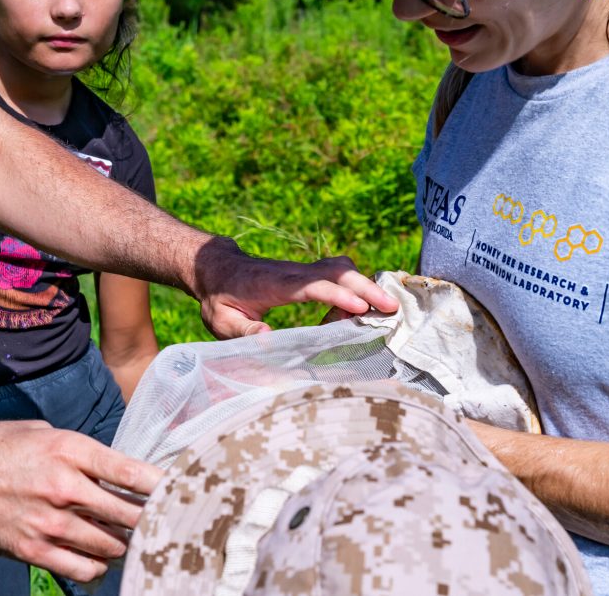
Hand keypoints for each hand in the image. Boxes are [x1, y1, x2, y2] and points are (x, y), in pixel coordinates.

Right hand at [0, 420, 161, 582]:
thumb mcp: (43, 433)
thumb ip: (81, 452)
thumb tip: (114, 469)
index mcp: (71, 450)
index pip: (130, 472)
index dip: (161, 486)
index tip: (180, 491)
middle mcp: (65, 487)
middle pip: (128, 514)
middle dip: (151, 520)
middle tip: (165, 522)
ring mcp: (49, 522)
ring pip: (110, 544)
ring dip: (126, 544)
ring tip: (136, 541)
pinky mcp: (32, 550)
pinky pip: (82, 568)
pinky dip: (99, 567)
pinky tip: (102, 560)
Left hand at [193, 239, 398, 338]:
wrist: (218, 268)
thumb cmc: (220, 299)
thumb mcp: (221, 321)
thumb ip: (243, 332)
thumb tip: (269, 340)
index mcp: (272, 284)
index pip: (310, 285)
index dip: (335, 295)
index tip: (359, 307)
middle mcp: (293, 272)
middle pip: (335, 271)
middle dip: (366, 287)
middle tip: (391, 307)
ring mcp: (303, 270)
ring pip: (341, 269)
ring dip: (365, 286)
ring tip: (381, 312)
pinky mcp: (309, 273)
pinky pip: (338, 275)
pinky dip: (355, 287)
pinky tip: (357, 311)